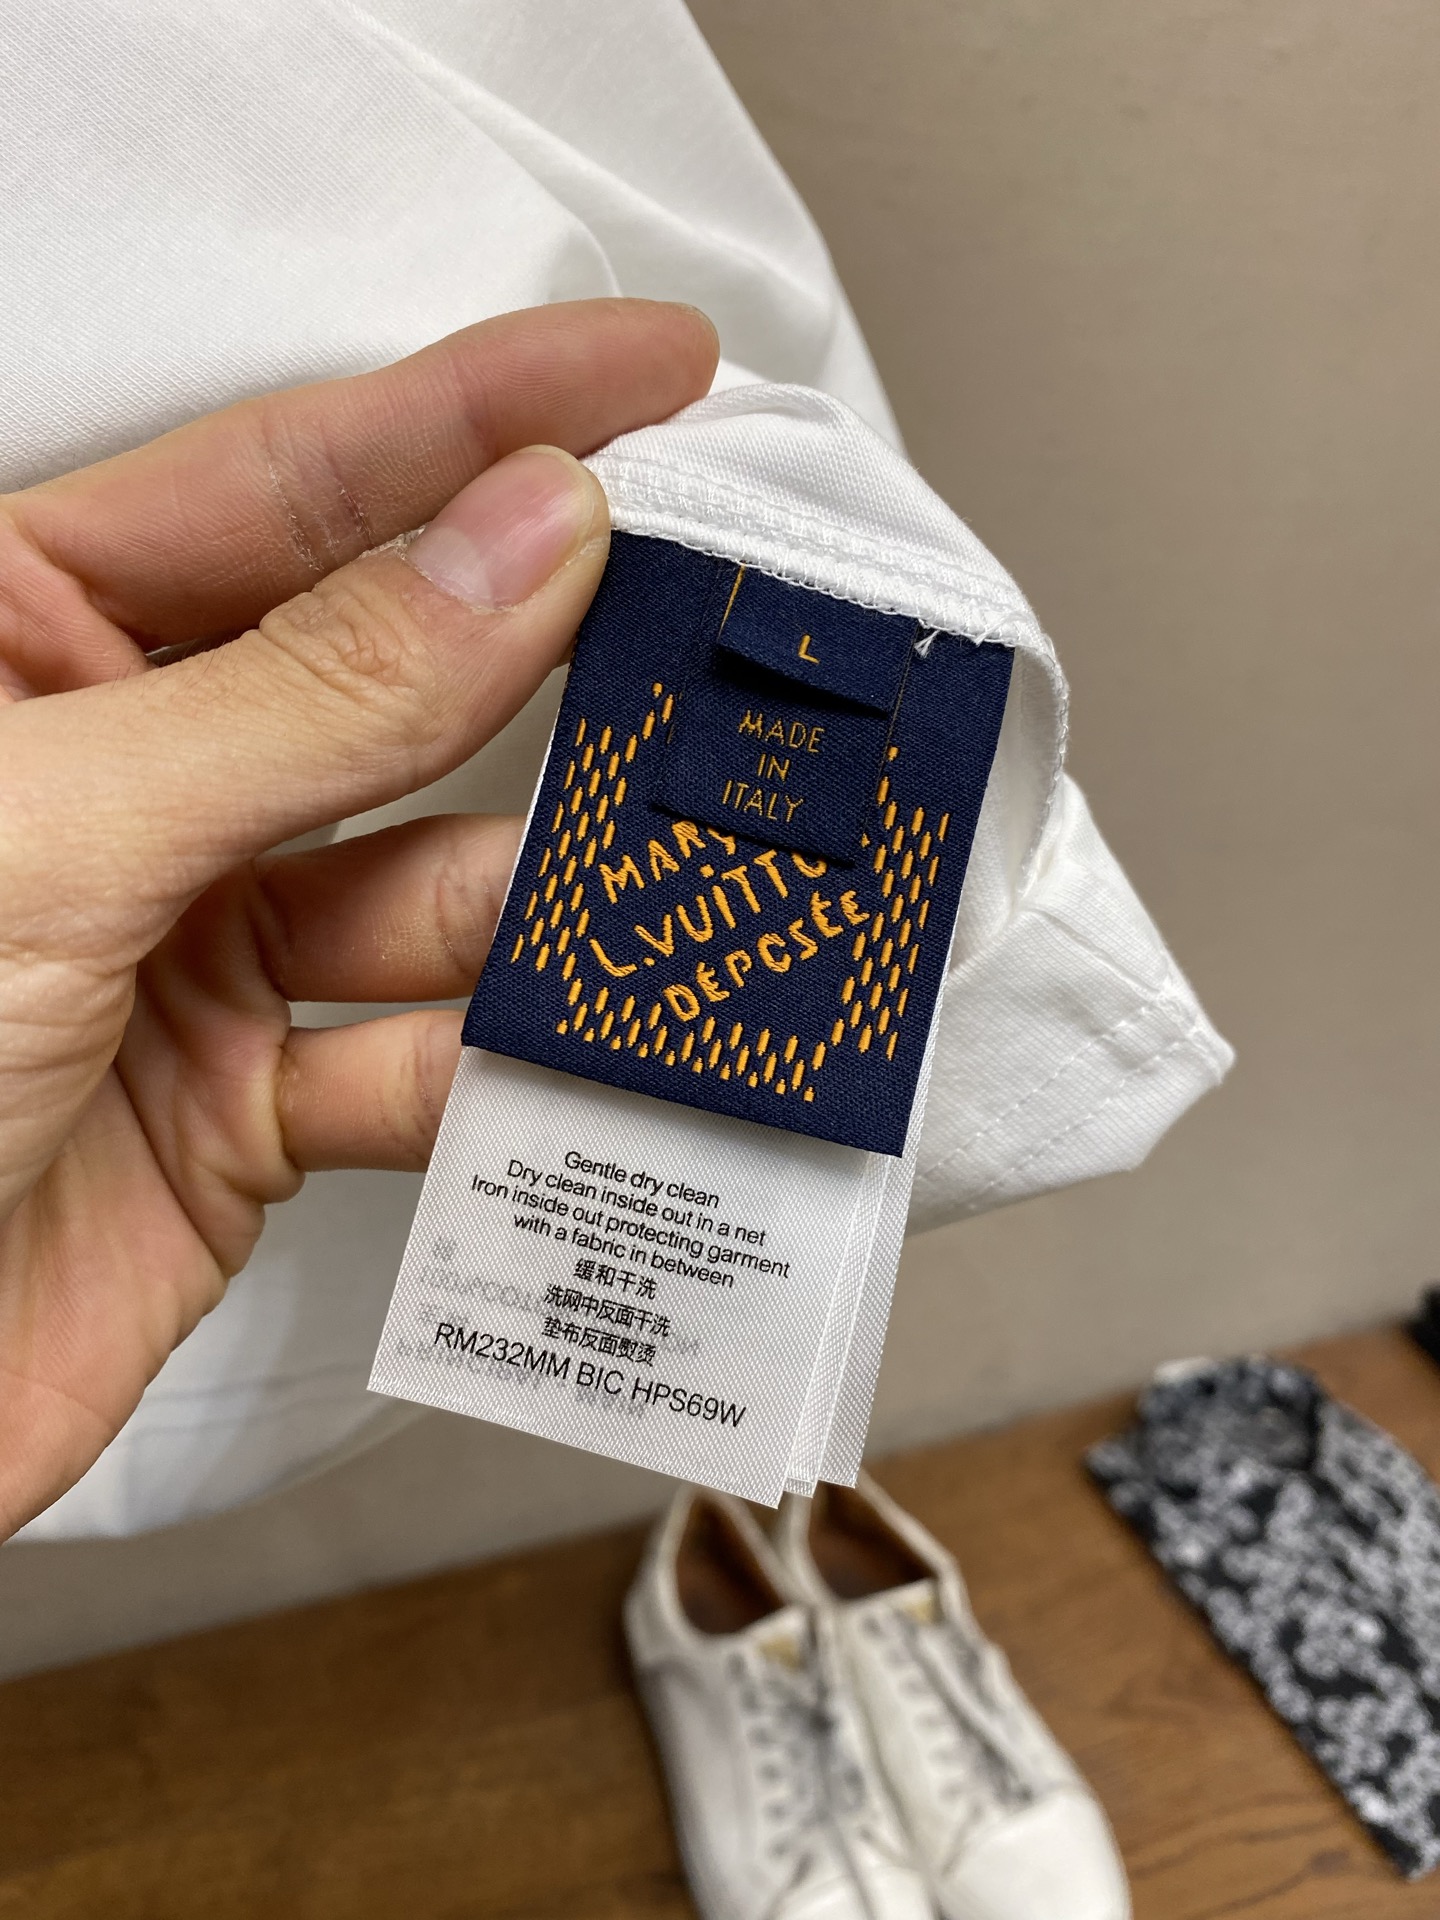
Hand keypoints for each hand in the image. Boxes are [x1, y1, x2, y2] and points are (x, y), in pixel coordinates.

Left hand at [0, 298, 717, 1535]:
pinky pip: (420, 1059)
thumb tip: (526, 532)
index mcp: (19, 636)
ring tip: (678, 878)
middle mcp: (126, 774)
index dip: (481, 413)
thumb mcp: (57, 829)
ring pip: (433, 884)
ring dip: (548, 898)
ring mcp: (194, 943)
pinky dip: (507, 1065)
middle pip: (392, 679)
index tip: (657, 368)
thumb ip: (309, 693)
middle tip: (725, 631)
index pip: (285, 481)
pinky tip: (589, 1050)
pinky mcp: (248, 1106)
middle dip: (556, 665)